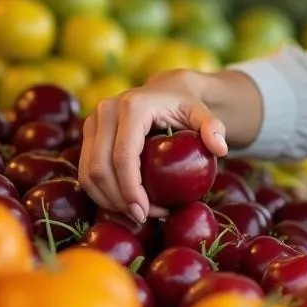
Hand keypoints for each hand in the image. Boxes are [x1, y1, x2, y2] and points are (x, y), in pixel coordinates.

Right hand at [79, 70, 227, 223]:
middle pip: (100, 168)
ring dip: (108, 200)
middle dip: (118, 200)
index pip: (124, 157)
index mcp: (132, 107)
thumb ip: (213, 126)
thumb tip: (220, 149)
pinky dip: (101, 192)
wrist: (166, 88)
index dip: (130, 189)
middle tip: (143, 218)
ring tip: (135, 214)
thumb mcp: (201, 113)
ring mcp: (93, 121)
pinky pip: (86, 170)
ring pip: (88, 173)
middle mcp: (106, 111)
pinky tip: (123, 204)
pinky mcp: (88, 132)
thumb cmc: (185, 104)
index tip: (145, 213)